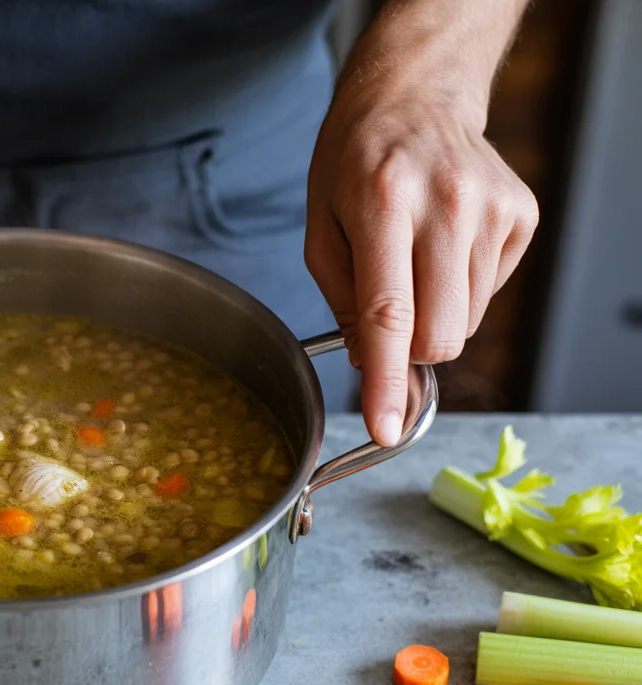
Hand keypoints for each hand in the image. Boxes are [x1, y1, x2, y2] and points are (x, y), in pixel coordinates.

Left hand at [304, 2, 537, 446]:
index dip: (385, 380)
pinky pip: (487, 295)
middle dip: (409, 349)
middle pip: (440, 333)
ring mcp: (492, 208)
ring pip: (466, 322)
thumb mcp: (319, 229)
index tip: (386, 428)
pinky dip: (459, 290)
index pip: (388, 314)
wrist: (413, 99)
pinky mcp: (522, 216)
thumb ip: (343, 302)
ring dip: (434, 315)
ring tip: (412, 261)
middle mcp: (446, 204)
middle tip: (386, 314)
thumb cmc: (353, 165)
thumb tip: (374, 370)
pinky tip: (440, 247)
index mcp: (382, 202)